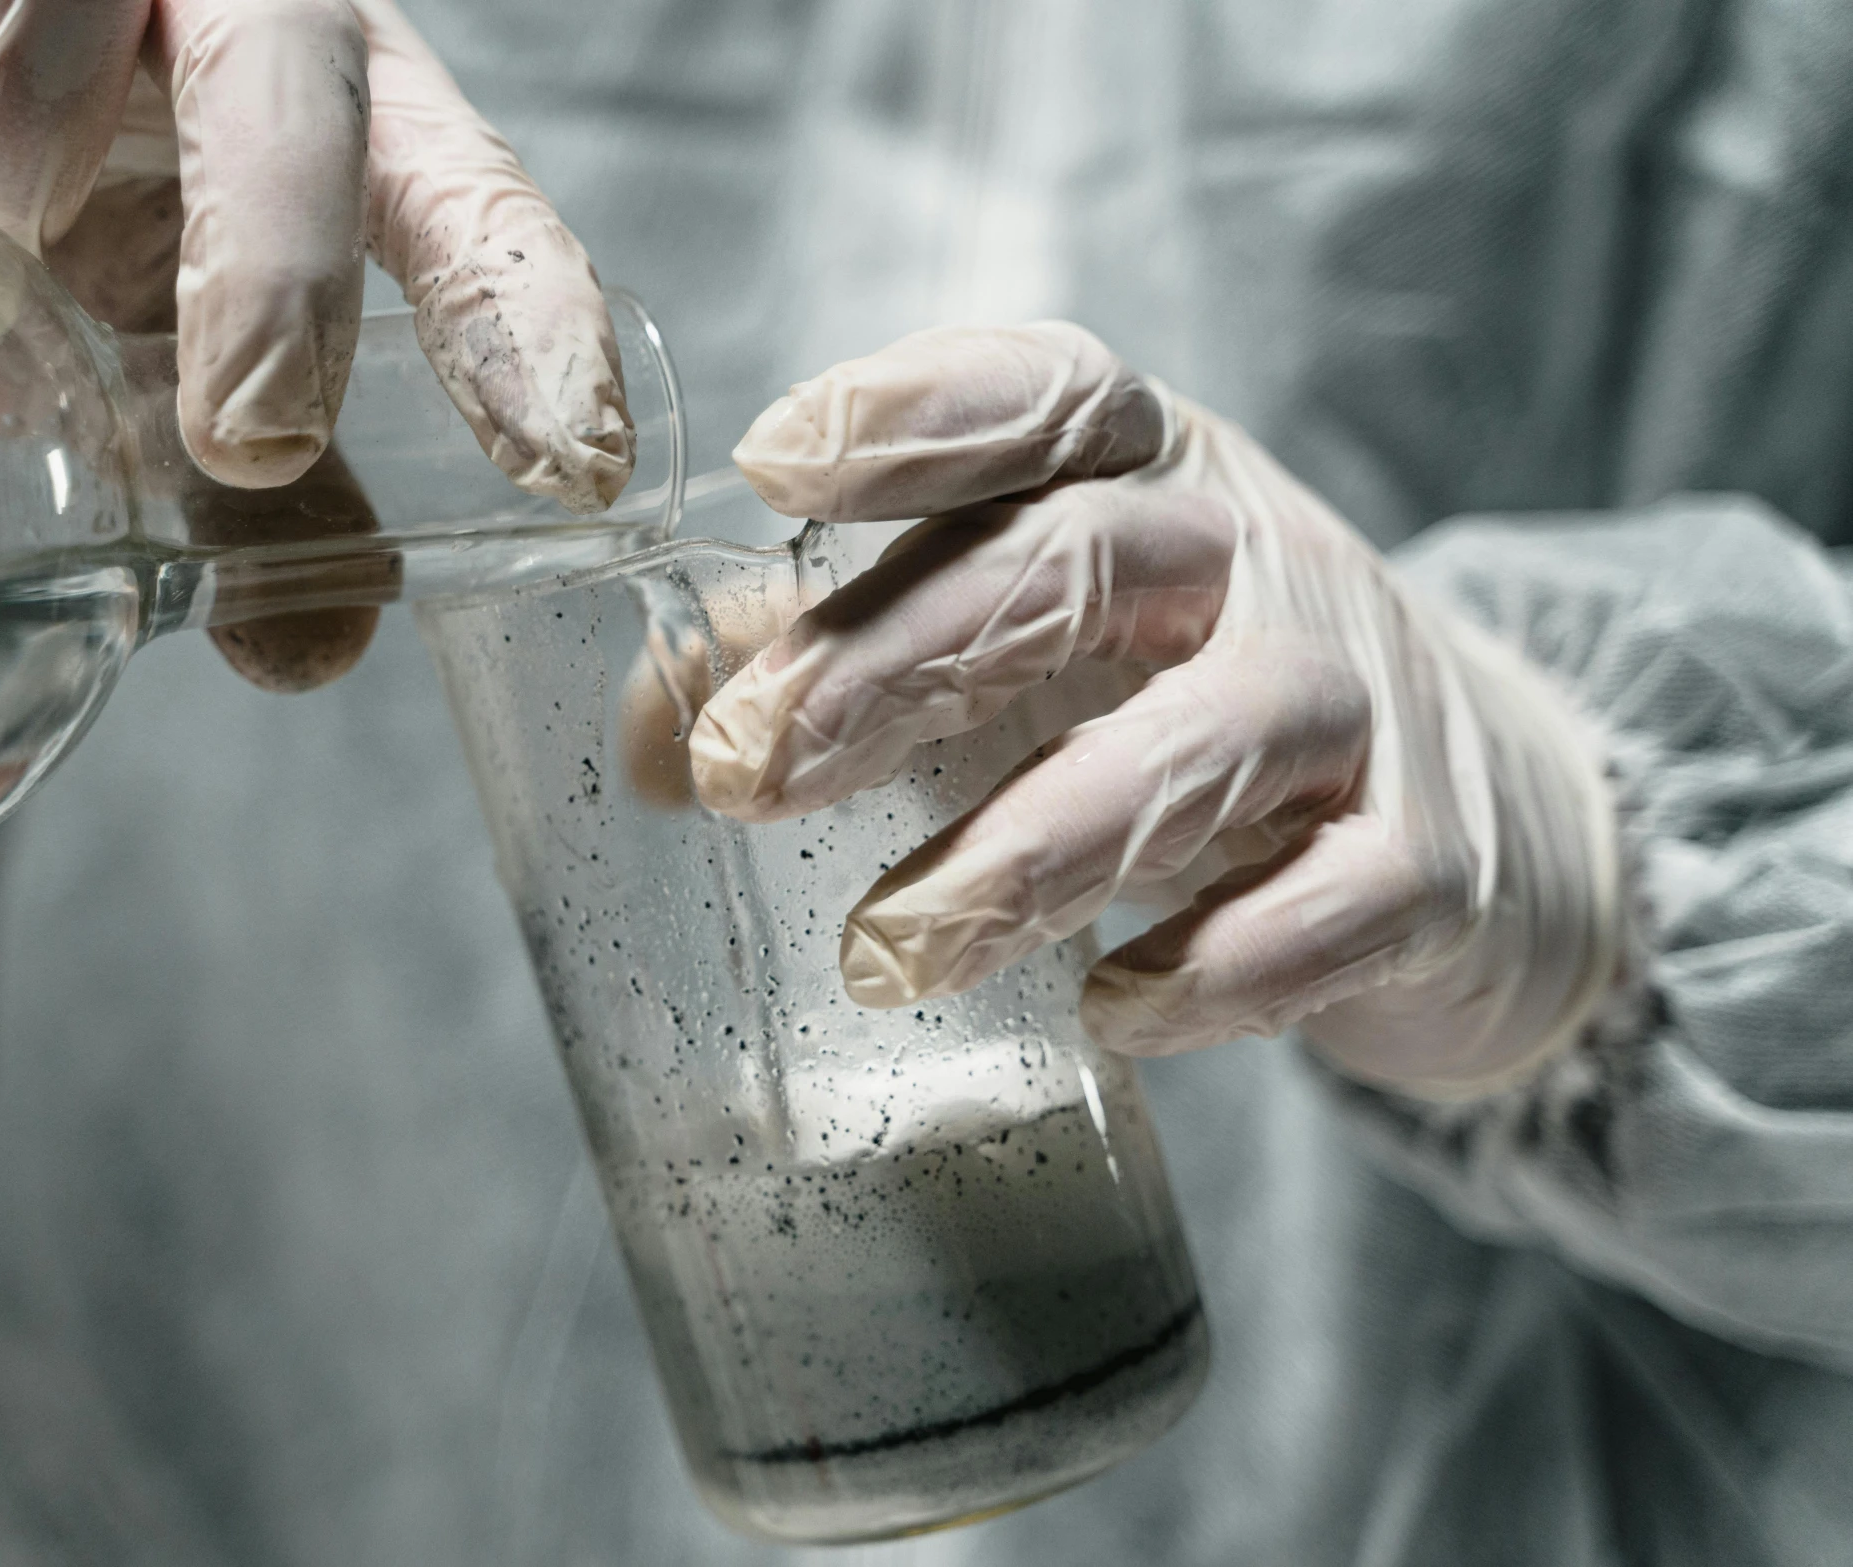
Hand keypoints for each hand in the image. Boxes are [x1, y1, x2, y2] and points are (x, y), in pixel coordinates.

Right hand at [0, 0, 632, 686]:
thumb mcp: (121, 356)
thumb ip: (226, 489)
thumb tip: (311, 643)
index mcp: (309, 118)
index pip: (455, 195)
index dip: (520, 311)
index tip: (566, 460)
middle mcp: (206, 9)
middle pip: (302, 80)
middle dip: (288, 255)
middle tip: (255, 427)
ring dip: (29, 139)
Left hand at [689, 324, 1622, 1095]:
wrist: (1480, 827)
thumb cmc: (1178, 709)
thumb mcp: (1029, 652)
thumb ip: (840, 669)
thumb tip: (651, 745)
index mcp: (1143, 475)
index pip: (1046, 395)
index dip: (918, 412)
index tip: (776, 460)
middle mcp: (1254, 558)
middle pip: (1078, 566)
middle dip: (897, 662)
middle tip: (745, 767)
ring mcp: (1357, 704)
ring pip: (1198, 746)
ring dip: (1025, 852)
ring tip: (883, 950)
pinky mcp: (1431, 859)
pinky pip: (1328, 909)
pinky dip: (1214, 968)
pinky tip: (1110, 1016)